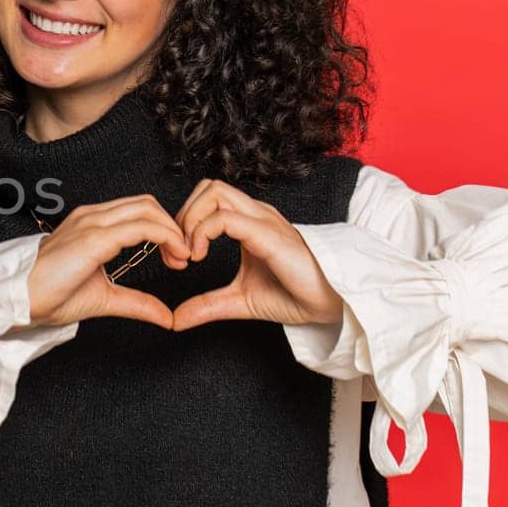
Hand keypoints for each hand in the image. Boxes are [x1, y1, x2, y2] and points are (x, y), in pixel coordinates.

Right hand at [28, 194, 193, 329]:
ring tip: (181, 258)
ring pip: (147, 209)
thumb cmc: (50, 296)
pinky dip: (165, 237)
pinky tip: (173, 256)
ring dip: (173, 231)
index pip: (138, 211)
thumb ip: (136, 302)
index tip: (176, 257)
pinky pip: (141, 227)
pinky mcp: (94, 238)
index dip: (164, 229)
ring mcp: (92, 222)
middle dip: (173, 226)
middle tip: (183, 257)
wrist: (20, 300)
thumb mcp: (104, 298)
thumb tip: (166, 316)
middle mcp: (92, 216)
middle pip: (147, 203)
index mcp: (91, 224)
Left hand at [168, 178, 343, 330]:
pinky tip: (199, 256)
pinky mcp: (268, 235)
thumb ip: (207, 305)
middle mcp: (255, 214)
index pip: (207, 198)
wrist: (331, 304)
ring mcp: (263, 221)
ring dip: (190, 219)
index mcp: (249, 222)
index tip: (178, 258)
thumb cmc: (294, 295)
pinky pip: (227, 218)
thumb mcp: (239, 301)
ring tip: (190, 253)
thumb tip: (176, 320)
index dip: (184, 221)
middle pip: (207, 187)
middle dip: (183, 214)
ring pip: (214, 192)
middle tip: (180, 251)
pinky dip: (202, 232)